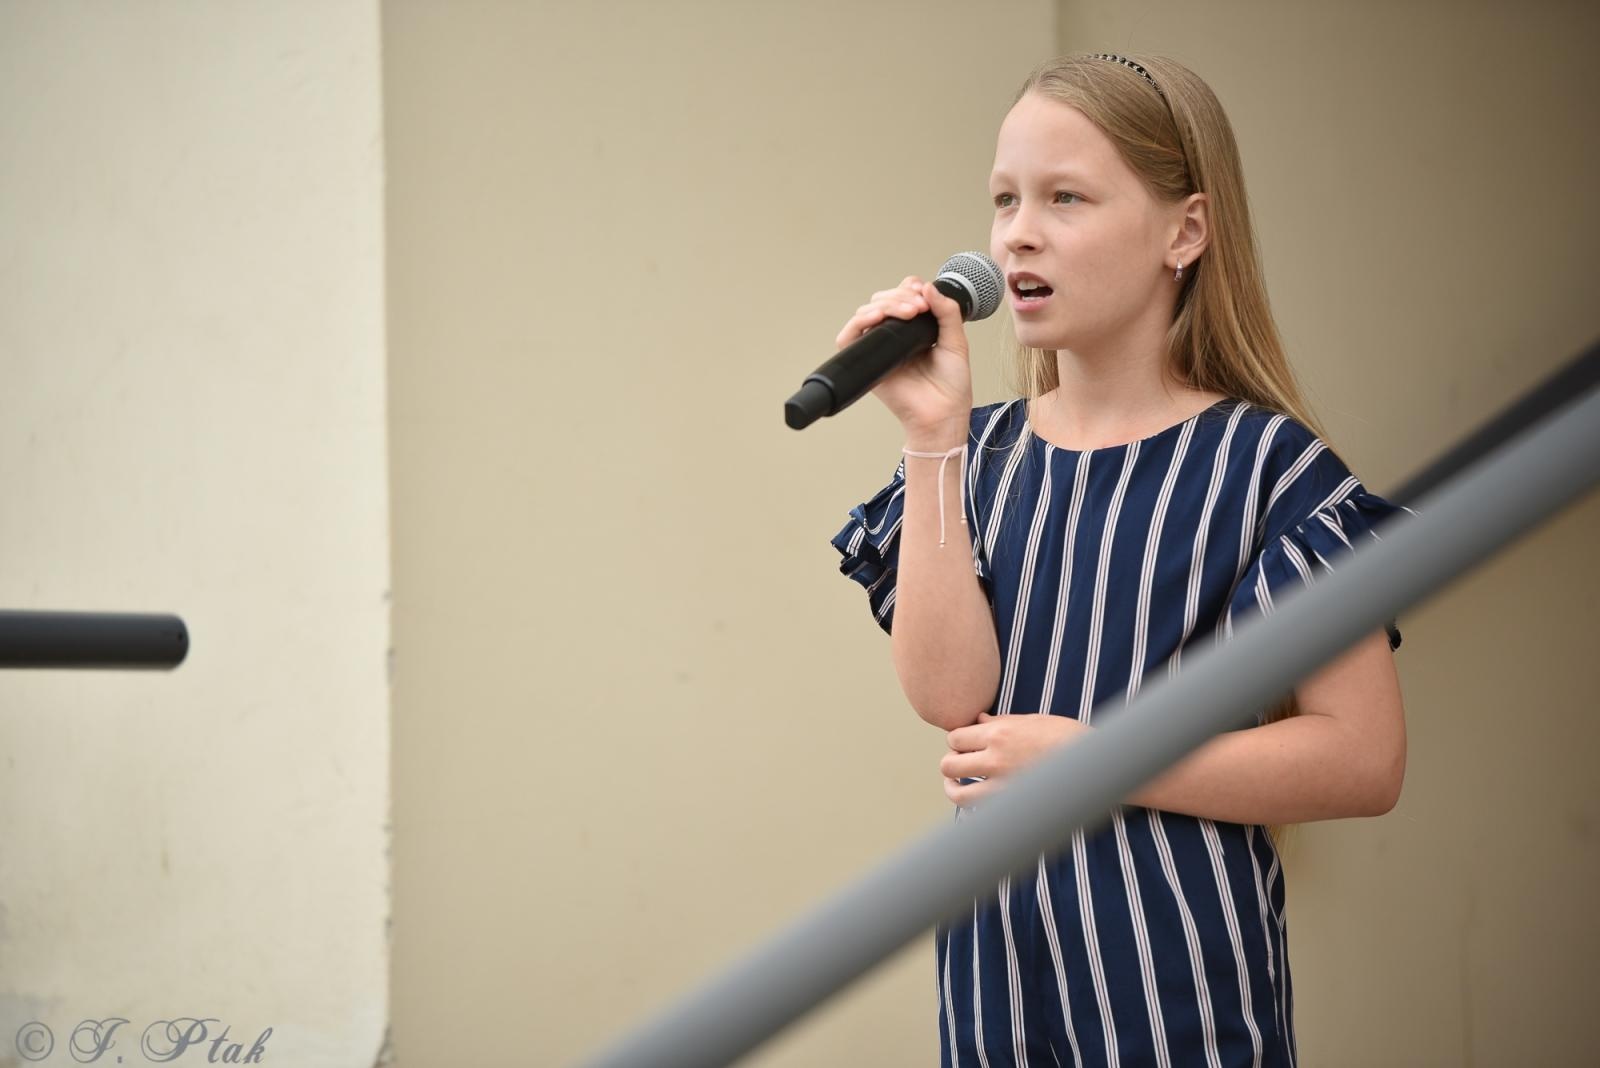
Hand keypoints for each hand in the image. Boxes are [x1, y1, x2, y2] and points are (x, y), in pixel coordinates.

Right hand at [833, 276, 971, 442]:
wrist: (943, 414)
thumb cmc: (951, 387)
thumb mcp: (957, 342)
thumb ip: (947, 312)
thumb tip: (928, 286)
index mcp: (915, 330)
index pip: (902, 296)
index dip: (908, 288)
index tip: (923, 291)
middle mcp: (895, 336)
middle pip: (882, 300)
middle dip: (900, 295)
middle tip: (920, 305)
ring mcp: (880, 347)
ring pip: (867, 312)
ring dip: (886, 304)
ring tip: (910, 311)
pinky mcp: (866, 361)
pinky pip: (850, 337)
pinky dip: (860, 321)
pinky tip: (877, 317)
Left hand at [940, 712, 1088, 806]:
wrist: (1094, 766)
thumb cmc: (1069, 738)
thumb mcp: (1035, 720)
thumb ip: (1002, 721)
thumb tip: (980, 720)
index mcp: (1000, 733)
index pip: (955, 738)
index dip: (956, 741)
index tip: (964, 744)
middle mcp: (996, 759)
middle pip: (949, 764)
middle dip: (951, 762)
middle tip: (960, 762)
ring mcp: (1002, 786)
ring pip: (957, 794)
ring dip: (953, 788)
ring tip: (955, 784)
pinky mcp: (1012, 806)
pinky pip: (979, 810)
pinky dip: (973, 805)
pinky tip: (977, 799)